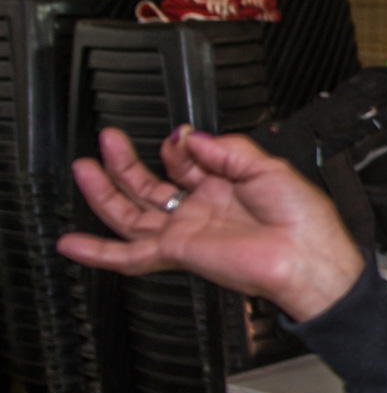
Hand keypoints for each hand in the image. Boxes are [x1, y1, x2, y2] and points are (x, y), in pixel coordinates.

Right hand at [58, 126, 365, 321]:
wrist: (308, 256)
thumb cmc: (303, 218)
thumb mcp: (267, 165)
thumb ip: (226, 149)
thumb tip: (191, 137)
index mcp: (225, 186)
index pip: (185, 162)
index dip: (177, 145)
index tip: (180, 136)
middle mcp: (202, 209)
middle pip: (148, 186)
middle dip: (124, 162)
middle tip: (107, 139)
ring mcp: (187, 232)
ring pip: (131, 215)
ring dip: (105, 192)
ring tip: (84, 167)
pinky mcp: (178, 252)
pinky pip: (129, 256)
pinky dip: (98, 252)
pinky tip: (72, 243)